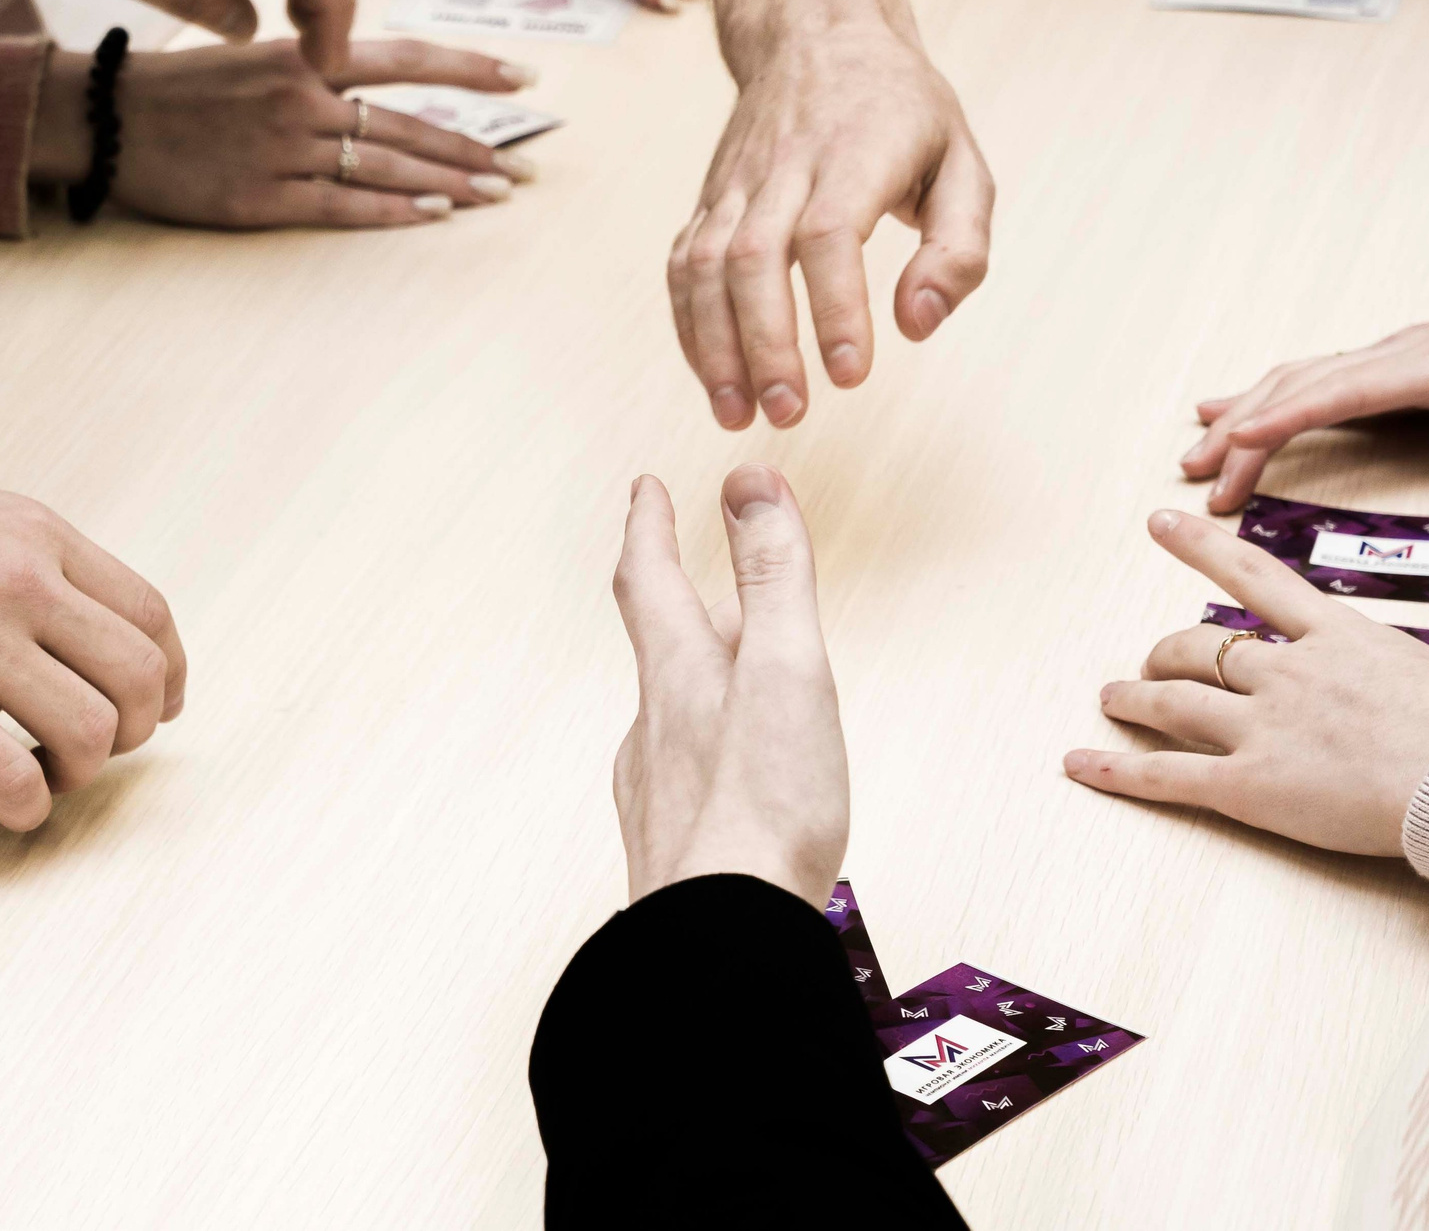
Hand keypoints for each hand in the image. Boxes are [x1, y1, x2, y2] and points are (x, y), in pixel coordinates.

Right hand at [0, 471, 186, 830]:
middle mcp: (23, 589)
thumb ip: (40, 567)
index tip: (157, 704)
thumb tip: (93, 631)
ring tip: (47, 769)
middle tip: (99, 744)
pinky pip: (14, 781)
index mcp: (40, 540)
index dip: (167, 674)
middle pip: (138, 677)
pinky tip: (12, 799)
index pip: (150, 615)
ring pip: (93, 733)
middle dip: (135, 728)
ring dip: (83, 769)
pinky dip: (29, 806)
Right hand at [32, 37, 536, 227]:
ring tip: (498, 194)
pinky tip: (436, 213)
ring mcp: (285, 150)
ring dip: (451, 183)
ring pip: (389, 165)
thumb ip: (318, 68)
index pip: (408, 58)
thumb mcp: (255, 57)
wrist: (106, 119)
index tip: (525, 79)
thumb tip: (380, 85)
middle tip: (527, 169)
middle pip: (412, 124)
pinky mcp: (263, 198)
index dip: (471, 71)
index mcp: (305, 56)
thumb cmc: (182, 88)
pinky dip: (395, 210)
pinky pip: (345, 206)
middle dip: (477, 148)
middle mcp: (304, 99)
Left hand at [609, 466, 848, 905]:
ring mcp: (659, 791)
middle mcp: (655, 728)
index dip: (648, 524)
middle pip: (664, 646)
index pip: (649, 577)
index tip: (645, 489)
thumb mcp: (783, 668)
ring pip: (675, 713)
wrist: (721, 945)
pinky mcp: (676, 847)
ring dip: (701, 677)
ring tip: (731, 670)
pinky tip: (734, 777)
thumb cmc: (761, 813)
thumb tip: (748, 484)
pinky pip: (690, 773)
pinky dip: (712, 749)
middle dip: (681, 598)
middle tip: (686, 565)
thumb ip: (772, 576)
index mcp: (678, 674)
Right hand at [672, 0, 993, 429]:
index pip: (829, 234)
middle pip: (755, 258)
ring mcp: (737, 184)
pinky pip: (682, 265)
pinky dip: (689, 326)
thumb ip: (958, 248)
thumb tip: (918, 324)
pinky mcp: (710, 200)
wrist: (815, 33)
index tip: (849, 373)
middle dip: (765, 344)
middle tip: (790, 411)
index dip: (834, 307)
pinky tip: (712, 377)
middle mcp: (785, 167)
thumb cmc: (898, 107)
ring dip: (715, 346)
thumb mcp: (963, 162)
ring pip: (704, 266)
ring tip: (739, 412)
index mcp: (856, 154)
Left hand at [1065, 511, 1428, 854]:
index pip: (1254, 575)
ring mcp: (1265, 725)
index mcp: (1341, 637)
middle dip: (1167, 650)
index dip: (1199, 547)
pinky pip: (1170, 776)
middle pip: (1204, 646)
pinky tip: (1081, 764)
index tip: (1161, 523)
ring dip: (1136, 698)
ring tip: (1112, 698)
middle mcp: (1291, 672)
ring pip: (1176, 701)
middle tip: (1149, 658)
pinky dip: (1118, 771)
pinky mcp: (1252, 784)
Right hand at [1180, 270, 1428, 551]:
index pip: (1346, 391)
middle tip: (1199, 475)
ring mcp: (1405, 351)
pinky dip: (1277, 392)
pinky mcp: (1408, 359)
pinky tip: (1247, 405)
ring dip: (1248, 410)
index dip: (1286, 416)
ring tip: (1199, 446)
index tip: (1237, 441)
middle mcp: (1412, 351)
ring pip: (1305, 375)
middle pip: (1304, 385)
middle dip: (1244, 429)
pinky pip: (1325, 373)